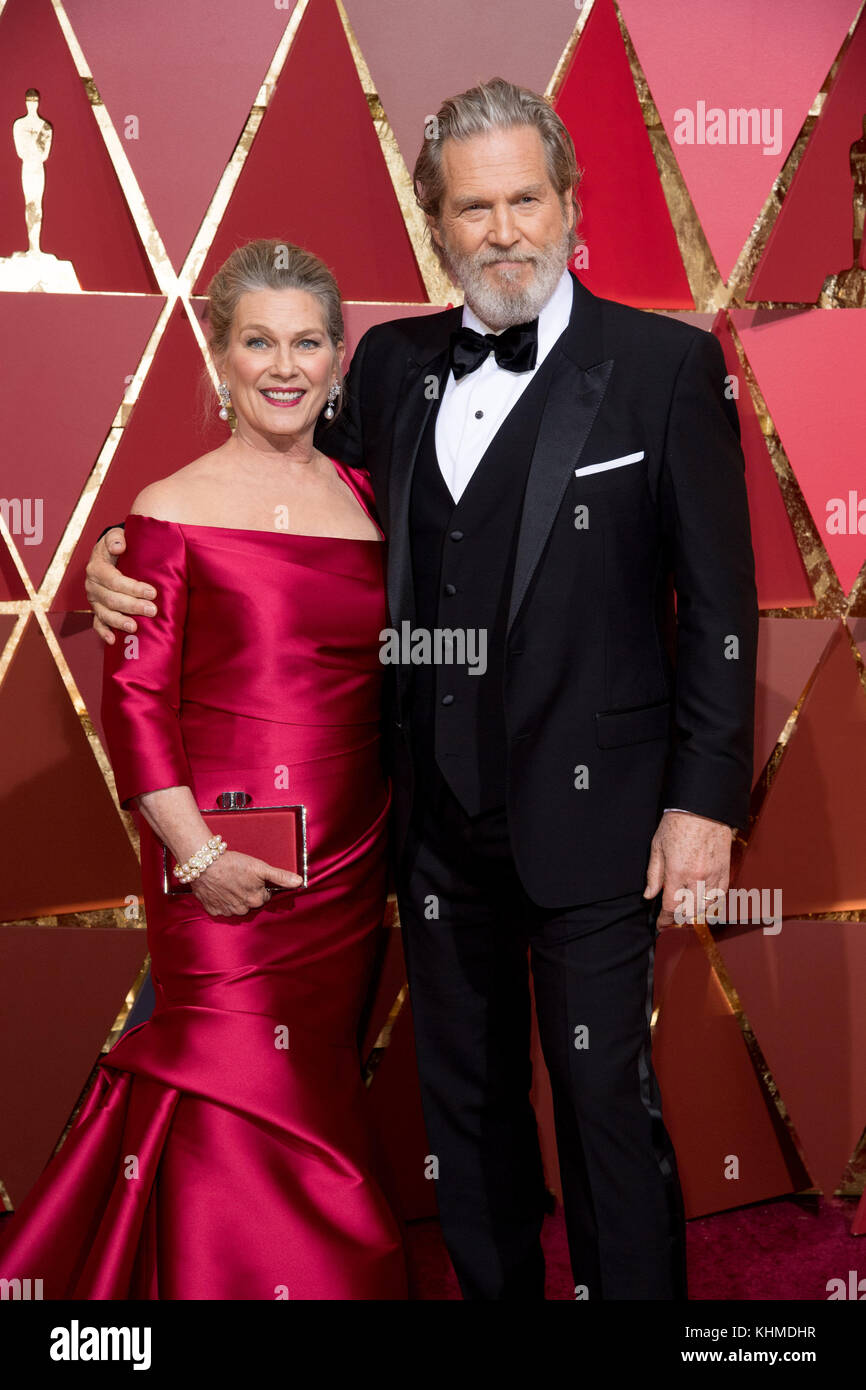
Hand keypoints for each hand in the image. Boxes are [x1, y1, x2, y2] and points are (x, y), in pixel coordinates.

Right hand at [85, 528, 157, 644]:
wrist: (110, 554)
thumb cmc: (117, 545)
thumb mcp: (116, 535)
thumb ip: (116, 538)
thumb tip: (120, 546)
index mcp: (96, 567)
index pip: (114, 580)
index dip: (132, 587)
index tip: (152, 592)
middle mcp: (92, 585)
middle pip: (111, 599)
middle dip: (132, 606)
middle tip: (152, 610)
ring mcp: (94, 600)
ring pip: (104, 613)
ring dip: (119, 621)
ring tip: (135, 627)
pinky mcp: (97, 610)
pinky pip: (98, 623)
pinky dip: (104, 633)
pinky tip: (112, 641)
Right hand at [190, 851, 302, 917]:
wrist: (204, 863)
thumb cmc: (233, 863)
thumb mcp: (260, 867)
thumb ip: (280, 876)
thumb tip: (299, 882)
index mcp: (257, 900)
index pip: (264, 896)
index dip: (259, 886)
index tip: (252, 877)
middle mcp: (243, 909)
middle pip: (250, 902)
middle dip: (247, 892)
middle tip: (239, 878)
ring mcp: (227, 911)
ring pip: (236, 906)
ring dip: (234, 897)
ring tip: (228, 882)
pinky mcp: (212, 909)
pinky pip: (221, 908)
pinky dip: (220, 901)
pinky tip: (219, 889)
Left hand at [643, 811, 733, 927]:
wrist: (703, 807)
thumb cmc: (677, 823)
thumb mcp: (657, 846)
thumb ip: (653, 874)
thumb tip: (649, 895)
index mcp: (677, 872)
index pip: (671, 907)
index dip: (664, 920)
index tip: (660, 925)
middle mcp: (697, 877)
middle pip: (689, 912)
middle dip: (678, 919)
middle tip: (670, 919)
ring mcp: (714, 875)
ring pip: (706, 907)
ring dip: (694, 913)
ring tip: (685, 911)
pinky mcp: (725, 870)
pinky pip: (720, 896)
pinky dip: (711, 903)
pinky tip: (702, 901)